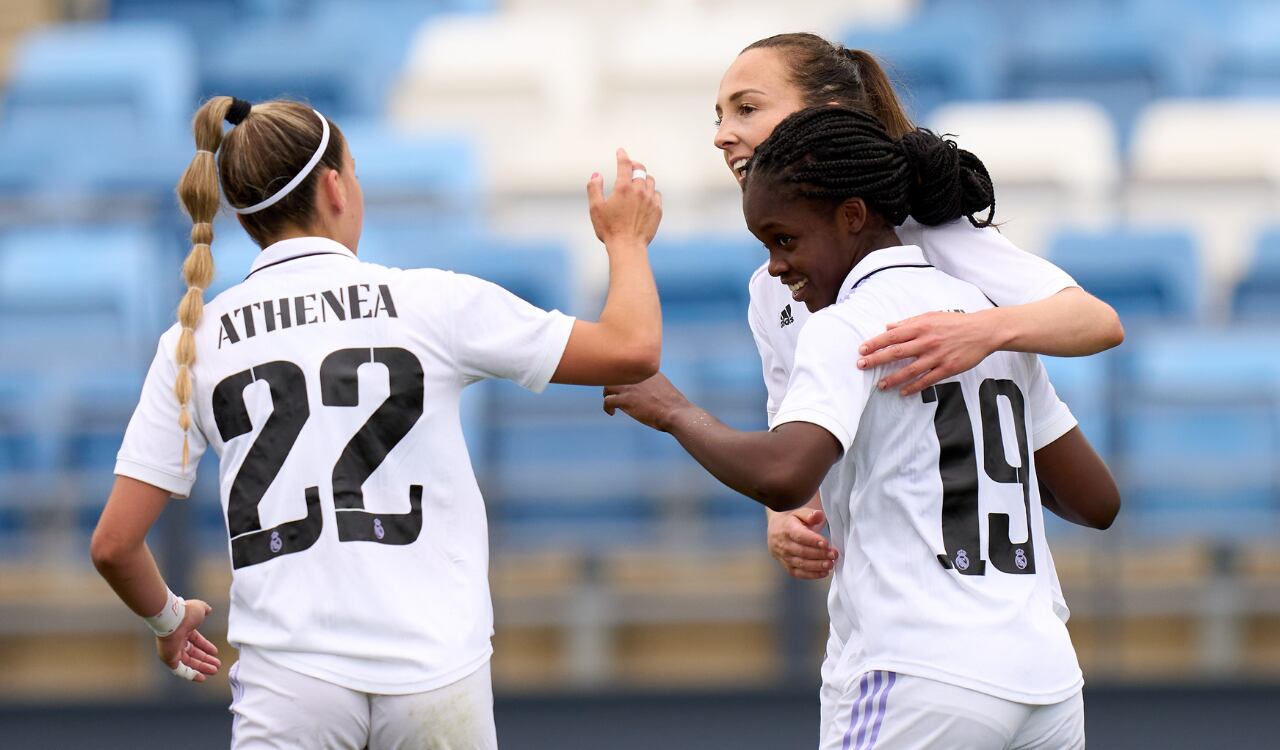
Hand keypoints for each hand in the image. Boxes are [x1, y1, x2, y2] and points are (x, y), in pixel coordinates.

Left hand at [156, 598, 220, 681]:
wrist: (172, 618)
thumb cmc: (186, 613)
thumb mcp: (200, 608)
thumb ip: (205, 610)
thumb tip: (209, 610)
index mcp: (185, 631)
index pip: (196, 642)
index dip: (206, 647)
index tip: (216, 652)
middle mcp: (178, 642)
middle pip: (194, 654)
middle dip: (206, 660)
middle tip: (217, 665)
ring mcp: (173, 651)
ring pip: (189, 663)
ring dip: (202, 668)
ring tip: (214, 671)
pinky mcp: (170, 659)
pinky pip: (181, 670)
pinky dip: (191, 675)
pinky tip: (202, 678)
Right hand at [586, 148, 661, 245]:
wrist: (628, 246)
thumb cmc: (609, 228)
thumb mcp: (595, 208)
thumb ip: (594, 188)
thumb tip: (597, 174)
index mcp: (623, 187)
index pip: (625, 164)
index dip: (622, 155)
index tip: (620, 151)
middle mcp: (639, 190)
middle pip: (640, 169)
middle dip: (634, 164)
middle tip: (631, 164)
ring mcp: (650, 200)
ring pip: (650, 181)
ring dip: (644, 177)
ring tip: (638, 179)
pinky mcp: (657, 210)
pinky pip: (657, 194)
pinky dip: (651, 191)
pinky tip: (646, 195)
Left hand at [603, 372, 690, 431]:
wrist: (676, 412)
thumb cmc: (674, 405)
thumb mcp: (665, 387)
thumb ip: (655, 385)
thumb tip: (651, 393)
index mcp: (646, 371)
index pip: (627, 368)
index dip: (623, 379)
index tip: (625, 388)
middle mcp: (636, 376)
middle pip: (614, 375)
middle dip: (612, 385)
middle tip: (613, 395)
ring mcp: (630, 387)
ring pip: (607, 386)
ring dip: (607, 394)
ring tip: (611, 404)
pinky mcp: (626, 400)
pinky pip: (607, 401)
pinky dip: (607, 407)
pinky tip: (612, 413)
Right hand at [767, 507, 837, 579]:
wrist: (777, 529)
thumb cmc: (793, 521)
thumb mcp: (800, 513)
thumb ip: (810, 515)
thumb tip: (818, 515)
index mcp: (786, 528)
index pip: (799, 535)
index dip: (813, 540)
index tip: (826, 544)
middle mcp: (782, 544)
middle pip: (801, 551)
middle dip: (819, 554)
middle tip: (833, 555)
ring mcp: (783, 557)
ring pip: (800, 564)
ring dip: (817, 566)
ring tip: (830, 564)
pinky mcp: (786, 566)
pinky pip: (798, 573)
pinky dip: (811, 575)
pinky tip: (824, 572)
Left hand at [856, 309, 997, 394]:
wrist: (982, 331)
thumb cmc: (954, 323)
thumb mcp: (930, 316)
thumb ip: (909, 322)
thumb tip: (888, 327)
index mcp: (921, 327)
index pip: (892, 336)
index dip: (875, 343)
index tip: (862, 350)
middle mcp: (927, 342)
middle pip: (896, 352)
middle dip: (877, 360)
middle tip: (861, 366)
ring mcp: (937, 356)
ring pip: (910, 370)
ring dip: (893, 379)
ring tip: (880, 385)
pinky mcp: (947, 369)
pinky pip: (927, 380)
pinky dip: (914, 387)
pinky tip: (903, 392)